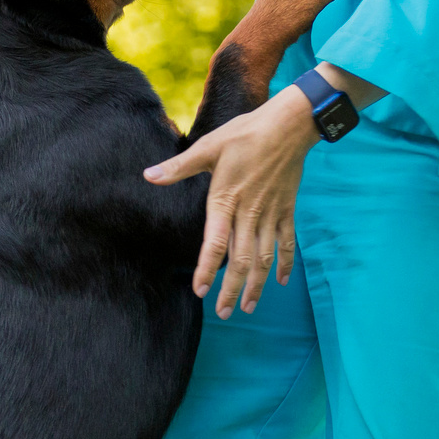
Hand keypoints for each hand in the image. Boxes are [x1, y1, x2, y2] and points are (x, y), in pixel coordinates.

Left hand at [146, 84, 317, 316]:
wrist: (289, 125)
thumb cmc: (246, 133)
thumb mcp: (209, 147)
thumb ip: (180, 167)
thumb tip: (149, 176)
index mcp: (226, 200)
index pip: (214, 244)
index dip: (207, 270)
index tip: (201, 291)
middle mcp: (249, 213)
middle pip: (240, 260)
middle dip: (232, 289)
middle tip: (225, 313)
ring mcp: (271, 213)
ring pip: (264, 258)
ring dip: (257, 284)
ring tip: (248, 306)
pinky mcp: (287, 210)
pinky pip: (286, 242)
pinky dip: (284, 263)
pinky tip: (281, 281)